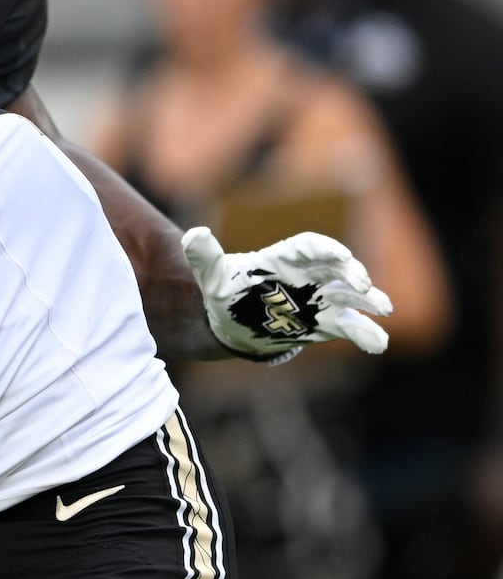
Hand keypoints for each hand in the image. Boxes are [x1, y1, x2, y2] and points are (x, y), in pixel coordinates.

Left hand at [182, 226, 393, 360]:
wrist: (231, 323)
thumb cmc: (224, 292)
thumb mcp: (211, 276)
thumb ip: (204, 257)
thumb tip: (194, 235)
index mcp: (282, 259)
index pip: (309, 247)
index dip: (326, 249)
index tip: (340, 255)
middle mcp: (306, 276)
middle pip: (336, 268)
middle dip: (352, 273)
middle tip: (362, 283)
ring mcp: (317, 300)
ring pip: (349, 297)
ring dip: (368, 300)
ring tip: (384, 308)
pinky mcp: (322, 324)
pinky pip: (349, 327)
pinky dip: (366, 334)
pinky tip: (379, 343)